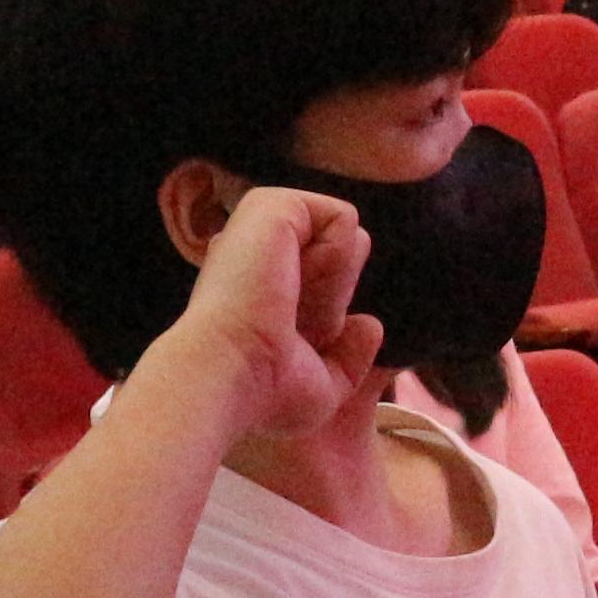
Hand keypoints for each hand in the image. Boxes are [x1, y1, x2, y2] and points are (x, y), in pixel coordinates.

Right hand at [171, 180, 379, 437]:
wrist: (227, 374)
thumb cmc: (261, 392)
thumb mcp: (318, 387)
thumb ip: (348, 358)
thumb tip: (369, 324)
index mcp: (259, 284)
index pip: (324, 285)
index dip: (326, 319)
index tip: (292, 346)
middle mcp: (258, 250)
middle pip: (341, 260)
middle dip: (335, 298)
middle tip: (292, 324)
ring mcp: (261, 225)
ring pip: (345, 238)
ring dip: (336, 279)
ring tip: (289, 302)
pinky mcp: (271, 204)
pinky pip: (343, 219)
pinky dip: (337, 255)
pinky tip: (293, 277)